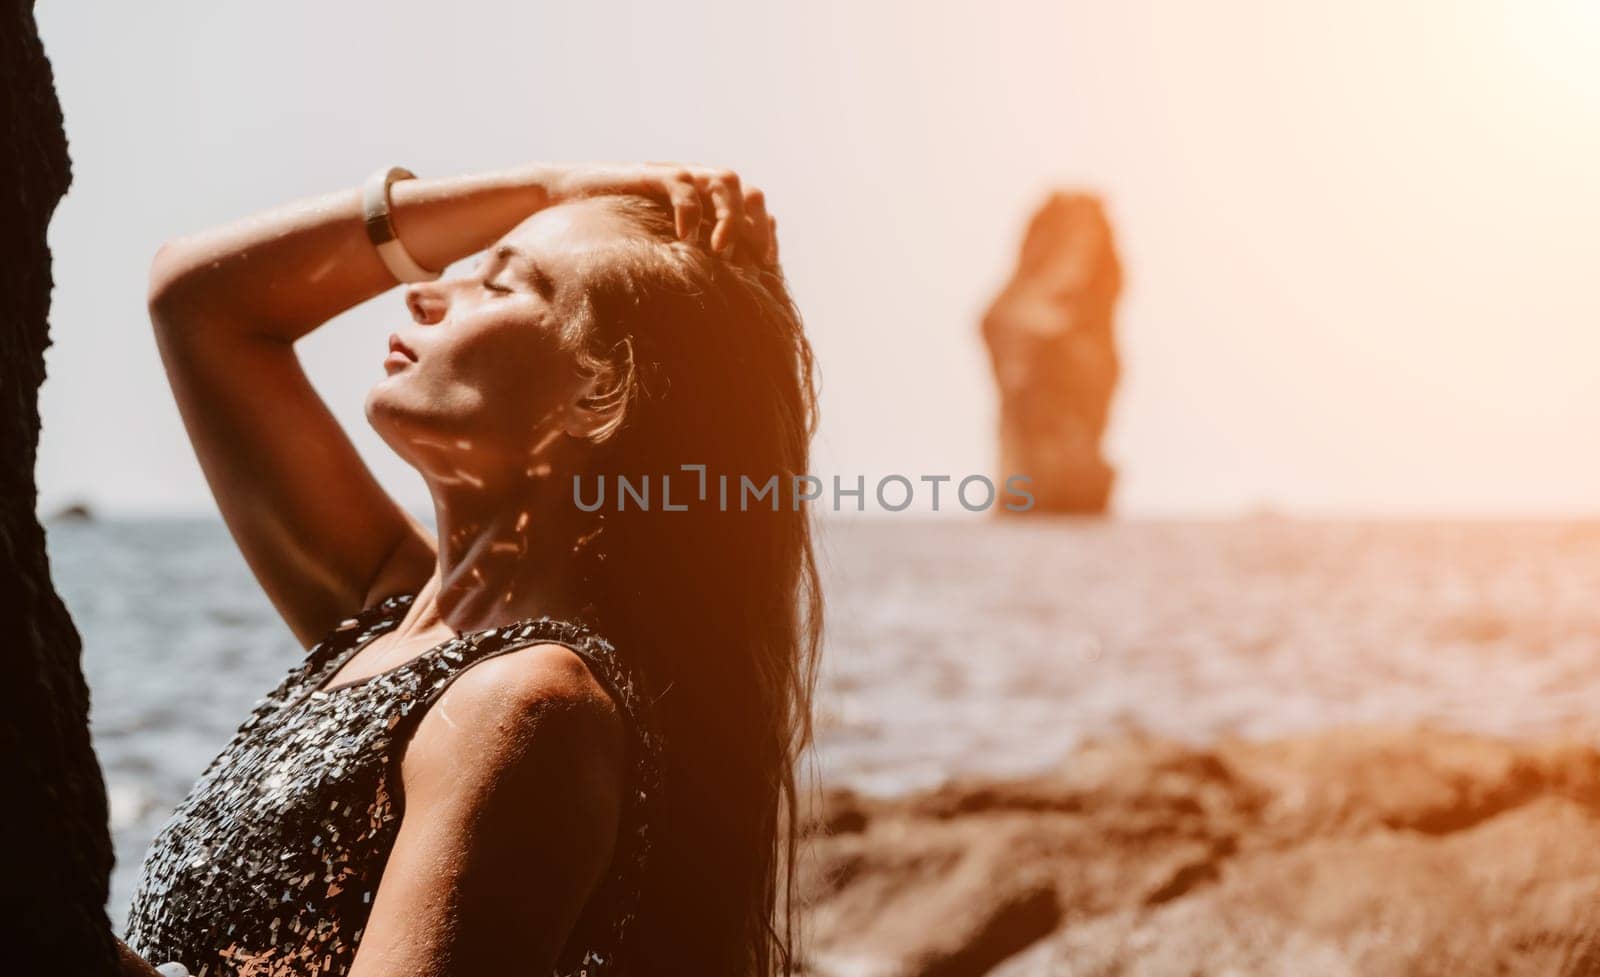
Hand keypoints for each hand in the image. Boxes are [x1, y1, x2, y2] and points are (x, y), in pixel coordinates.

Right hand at [543, 162, 777, 264]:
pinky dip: (691, 211)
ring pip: (725, 182)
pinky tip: (684, 238)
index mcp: (710, 205)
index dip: (767, 238)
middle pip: (751, 195)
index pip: (756, 213)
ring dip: (730, 218)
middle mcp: (700, 186)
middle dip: (756, 229)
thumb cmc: (613, 235)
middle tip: (749, 264)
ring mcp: (678, 177)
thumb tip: (716, 310)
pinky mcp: (652, 174)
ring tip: (720, 252)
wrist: (566, 202)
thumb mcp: (657, 253)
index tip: (767, 270)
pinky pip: (682, 184)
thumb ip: (686, 267)